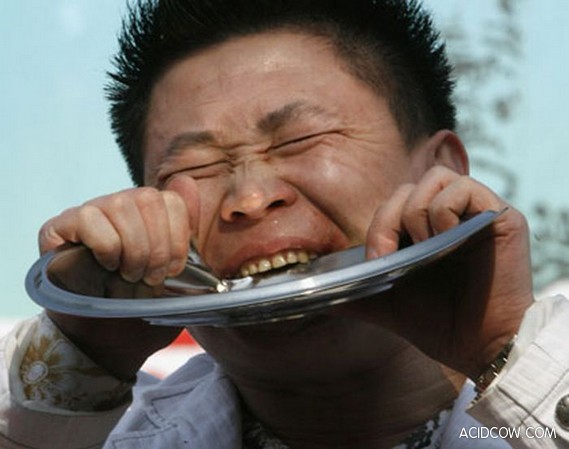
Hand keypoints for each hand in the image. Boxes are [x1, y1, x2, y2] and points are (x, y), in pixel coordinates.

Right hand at [38, 175, 198, 378]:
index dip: (179, 235)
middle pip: (148, 198)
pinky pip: (90, 218)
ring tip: (130, 275)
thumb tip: (187, 182)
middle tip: (151, 277)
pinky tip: (106, 266)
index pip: (172, 199)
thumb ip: (184, 230)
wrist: (104, 341)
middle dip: (157, 245)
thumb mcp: (175, 274)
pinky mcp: (59, 226)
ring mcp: (89, 213)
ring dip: (133, 248)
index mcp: (149, 214)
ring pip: (120, 205)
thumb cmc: (142, 307)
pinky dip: (106, 246)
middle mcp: (119, 206)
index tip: (174, 269)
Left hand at [344, 166, 533, 379]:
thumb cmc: (435, 324)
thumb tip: (311, 293)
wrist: (478, 348)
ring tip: (424, 246)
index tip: (376, 259)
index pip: (394, 202)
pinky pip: (466, 187)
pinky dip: (445, 209)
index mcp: (426, 230)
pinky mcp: (501, 216)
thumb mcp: (384, 303)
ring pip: (436, 177)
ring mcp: (476, 213)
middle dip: (390, 219)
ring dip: (417, 211)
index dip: (379, 224)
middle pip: (410, 188)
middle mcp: (452, 216)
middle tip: (391, 255)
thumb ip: (353, 292)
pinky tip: (446, 238)